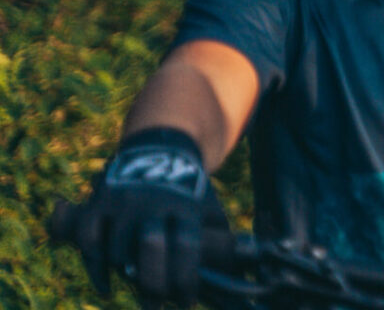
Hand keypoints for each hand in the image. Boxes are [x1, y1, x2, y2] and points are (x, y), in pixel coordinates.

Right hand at [69, 127, 228, 305]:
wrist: (159, 149)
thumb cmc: (190, 192)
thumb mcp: (210, 208)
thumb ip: (219, 240)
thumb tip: (235, 278)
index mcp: (186, 203)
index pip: (187, 245)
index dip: (185, 278)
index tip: (187, 303)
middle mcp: (153, 200)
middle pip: (150, 246)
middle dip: (153, 284)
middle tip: (157, 309)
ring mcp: (122, 200)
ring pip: (117, 247)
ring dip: (126, 276)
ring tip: (141, 293)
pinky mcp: (97, 202)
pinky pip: (88, 239)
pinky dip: (94, 267)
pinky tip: (106, 287)